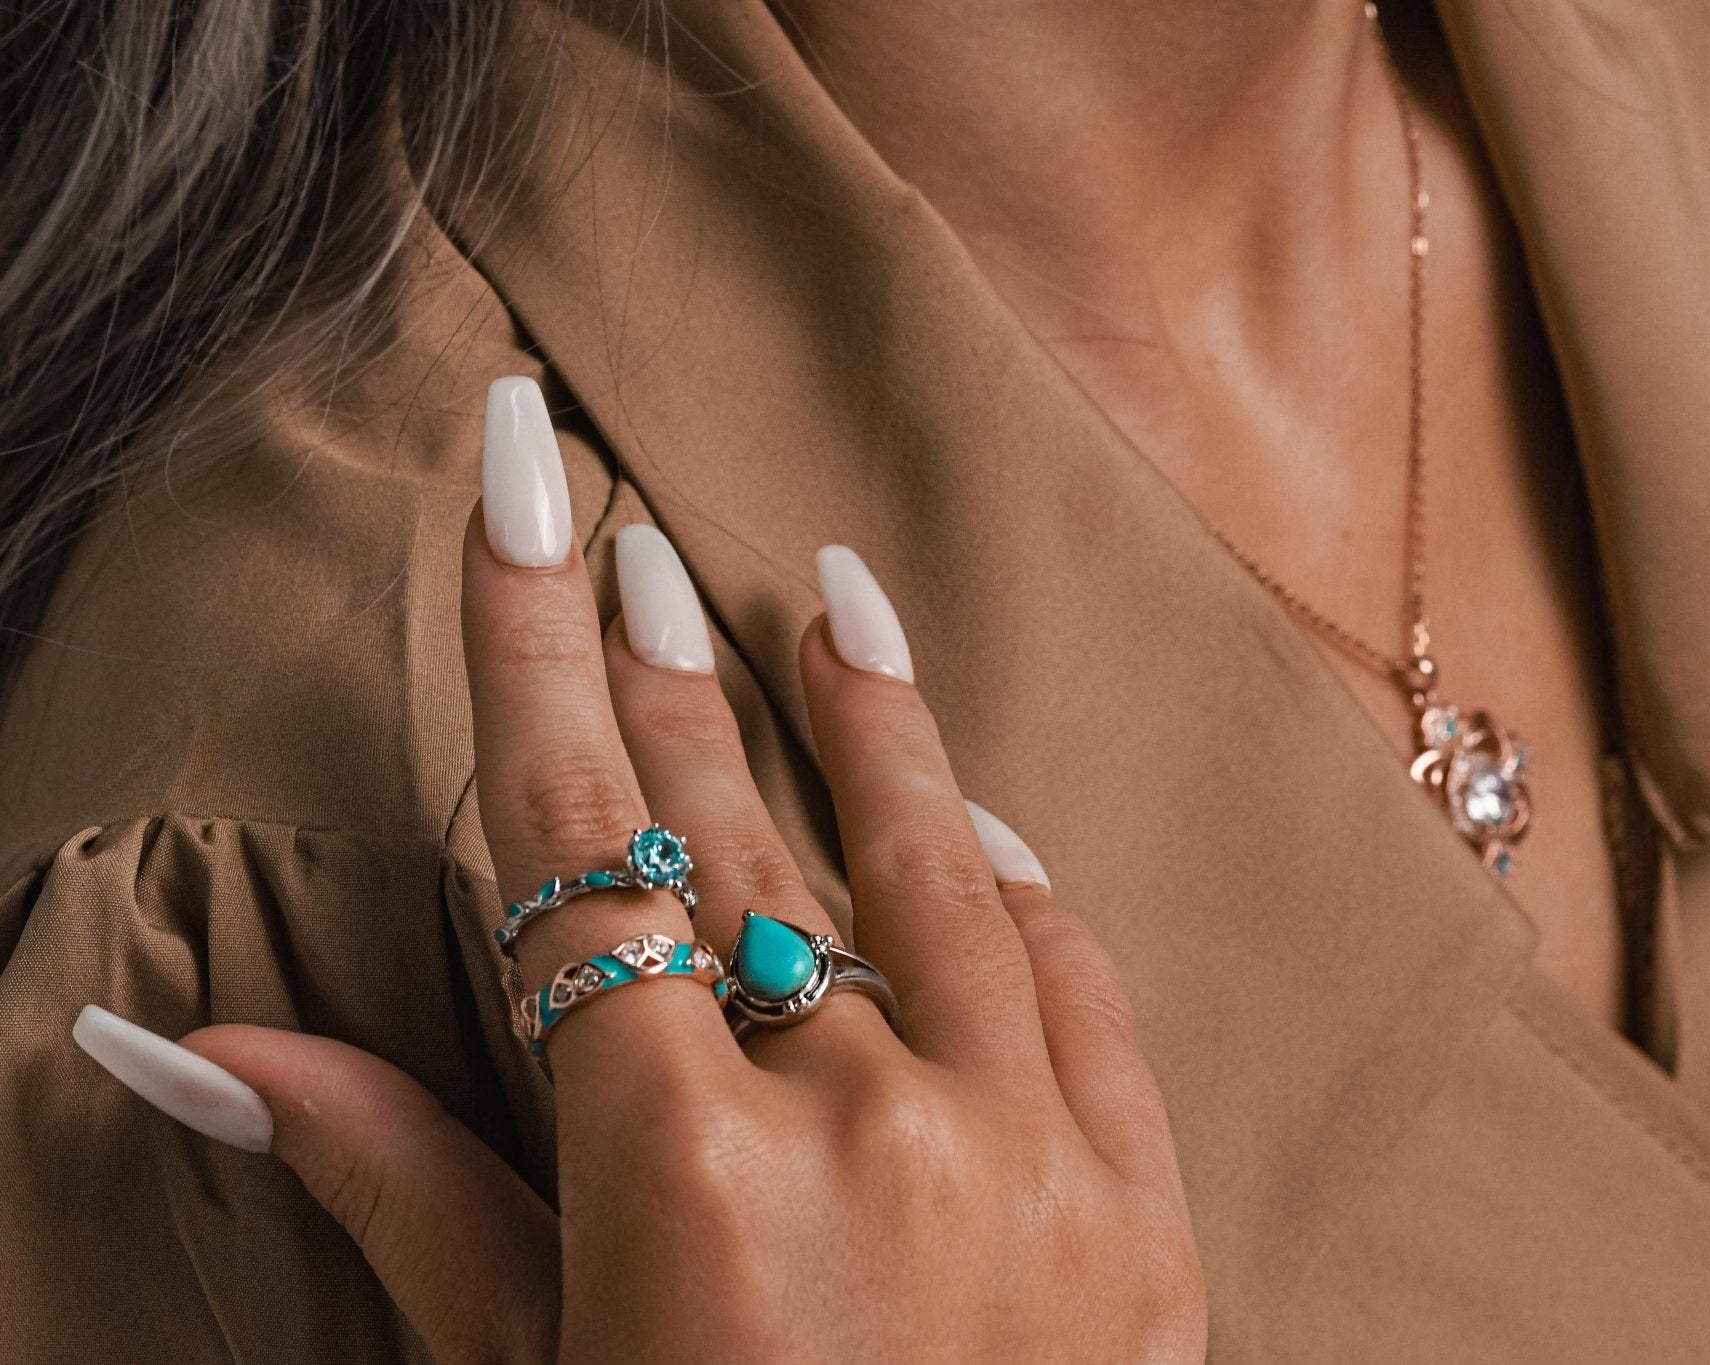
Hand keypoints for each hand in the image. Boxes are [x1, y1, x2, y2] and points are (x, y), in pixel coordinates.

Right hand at [76, 376, 1205, 1363]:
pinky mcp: (1146, 1207)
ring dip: (871, 723)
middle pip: (736, 839)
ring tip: (826, 591)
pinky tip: (976, 807)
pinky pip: (1078, 984)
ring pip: (930, 872)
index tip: (524, 489)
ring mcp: (1030, 1156)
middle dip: (665, 678)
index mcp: (683, 1177)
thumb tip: (214, 1050)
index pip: (575, 848)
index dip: (529, 652)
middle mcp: (865, 1129)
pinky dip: (1021, 887)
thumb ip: (400, 1196)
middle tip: (633, 539)